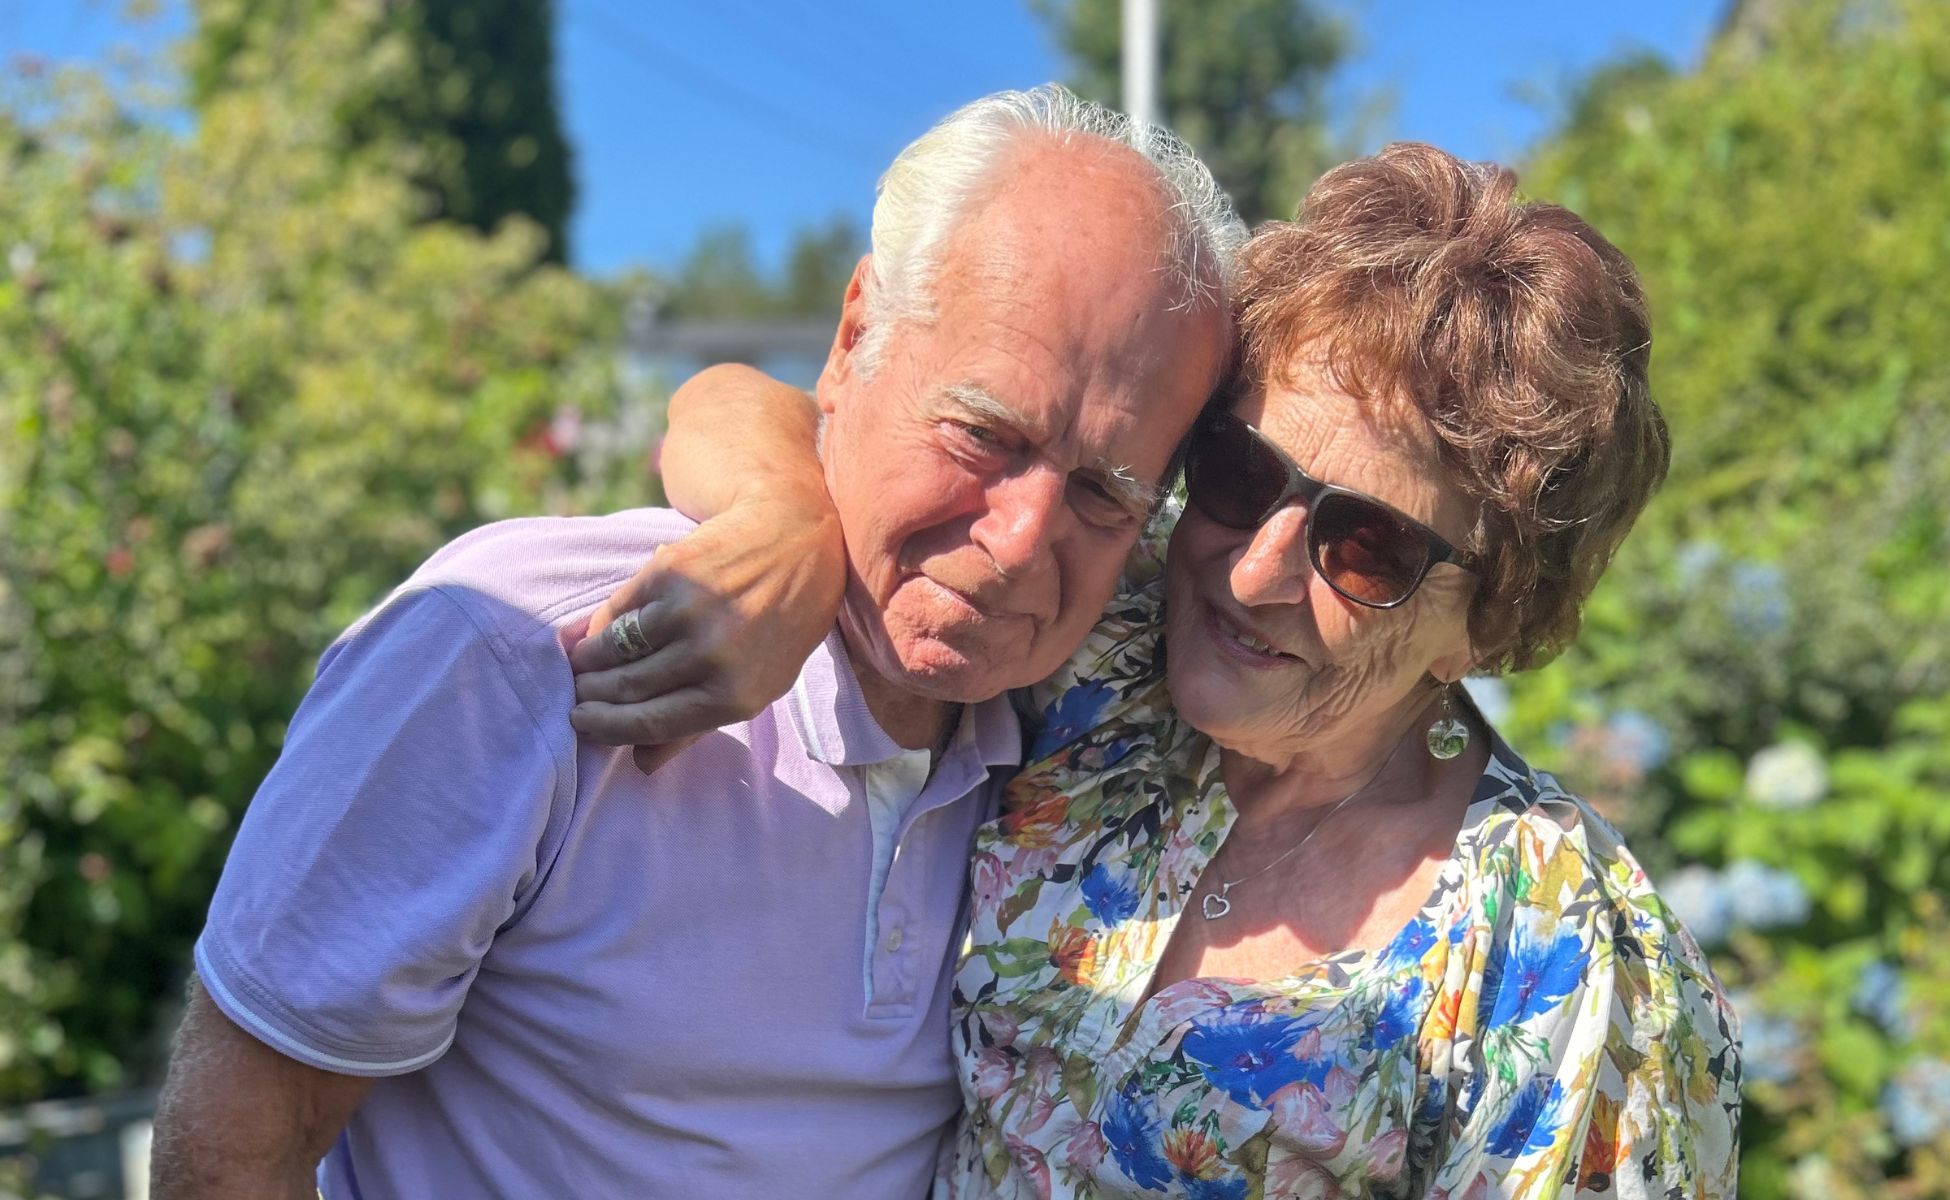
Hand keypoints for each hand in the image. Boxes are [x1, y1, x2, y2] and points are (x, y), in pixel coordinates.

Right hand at [569, 492, 844, 772]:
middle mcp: (710, 656)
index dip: (607, 727)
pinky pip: (619, 609)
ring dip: (588, 662)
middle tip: (575, 697)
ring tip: (580, 667)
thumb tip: (640, 763)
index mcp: (735, 695)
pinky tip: (600, 630)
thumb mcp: (761, 683)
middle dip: (591, 697)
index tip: (581, 723)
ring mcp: (687, 612)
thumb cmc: (783, 621)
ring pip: (614, 650)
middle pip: (626, 688)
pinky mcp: (668, 572)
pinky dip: (603, 624)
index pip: (651, 723)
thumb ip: (700, 725)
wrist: (799, 540)